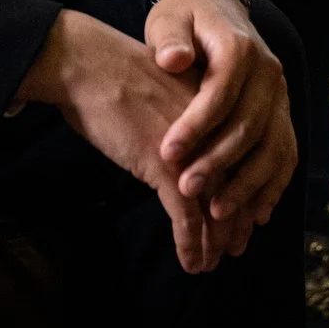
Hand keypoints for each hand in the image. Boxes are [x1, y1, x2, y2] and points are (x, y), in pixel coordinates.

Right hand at [15, 9, 237, 273]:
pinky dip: (191, 246)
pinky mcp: (166, 169)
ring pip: (216, 211)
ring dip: (214, 244)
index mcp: (212, 109)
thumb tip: (180, 142)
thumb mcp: (160, 90)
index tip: (239, 216)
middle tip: (232, 250)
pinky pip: (187, 220)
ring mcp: (191, 151)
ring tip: (209, 264)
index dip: (242, 194)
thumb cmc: (112, 71)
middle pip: (235, 189)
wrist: (86, 63)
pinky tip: (190, 263)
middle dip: (233, 225)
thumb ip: (180, 118)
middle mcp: (211, 132)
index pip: (240, 161)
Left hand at [145, 0, 296, 254]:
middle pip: (250, 125)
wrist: (214, 6)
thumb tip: (173, 59)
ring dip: (248, 184)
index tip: (168, 152)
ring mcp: (281, 95)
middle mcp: (269, 73)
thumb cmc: (184, 17)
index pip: (221, 93)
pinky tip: (255, 214)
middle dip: (218, 162)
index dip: (196, 125)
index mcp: (239, 47)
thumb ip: (169, 38)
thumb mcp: (168, 18)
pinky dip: (273, 186)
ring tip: (217, 213)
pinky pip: (286, 154)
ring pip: (273, 147)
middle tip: (187, 189)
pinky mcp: (282, 113)